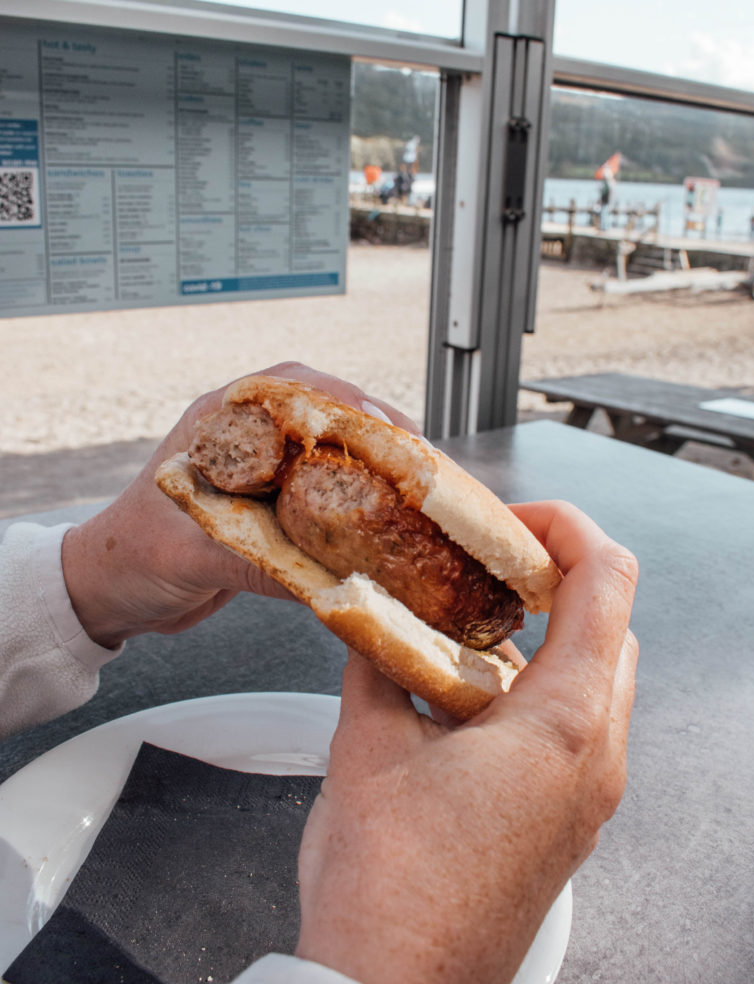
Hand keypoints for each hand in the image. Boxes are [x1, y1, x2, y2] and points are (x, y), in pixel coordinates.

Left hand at [61, 362, 416, 647]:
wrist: (106, 593)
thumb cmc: (127, 559)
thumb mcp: (189, 557)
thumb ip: (251, 563)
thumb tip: (326, 583)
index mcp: (214, 427)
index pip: (286, 390)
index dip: (339, 401)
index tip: (381, 426)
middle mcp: (242, 442)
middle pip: (318, 413)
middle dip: (372, 429)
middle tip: (416, 455)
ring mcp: (257, 473)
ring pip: (324, 451)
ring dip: (368, 463)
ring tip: (412, 482)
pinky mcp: (267, 508)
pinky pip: (318, 494)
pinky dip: (353, 502)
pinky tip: (380, 517)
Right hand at [296, 500, 637, 983]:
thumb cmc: (388, 890)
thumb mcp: (366, 748)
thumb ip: (374, 661)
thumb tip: (368, 615)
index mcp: (562, 724)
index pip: (608, 581)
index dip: (566, 529)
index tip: (512, 524)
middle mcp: (593, 759)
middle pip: (611, 628)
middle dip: (557, 581)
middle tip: (488, 568)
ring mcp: (586, 797)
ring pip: (594, 680)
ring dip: (544, 639)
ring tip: (466, 631)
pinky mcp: (566, 824)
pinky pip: (573, 729)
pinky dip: (533, 690)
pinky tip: (465, 699)